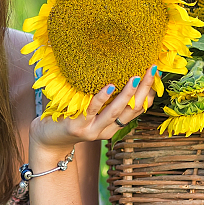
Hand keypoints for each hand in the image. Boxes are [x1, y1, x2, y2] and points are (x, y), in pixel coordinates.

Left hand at [31, 66, 158, 151]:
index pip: (137, 109)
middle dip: (144, 89)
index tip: (156, 74)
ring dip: (127, 94)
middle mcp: (107, 130)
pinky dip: (101, 99)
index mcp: (113, 125)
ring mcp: (93, 130)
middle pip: (132, 109)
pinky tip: (109, 86)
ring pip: (115, 112)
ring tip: (136, 78)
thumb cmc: (69, 117)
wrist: (47, 139)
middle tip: (152, 69)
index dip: (149, 93)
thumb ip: (103, 97)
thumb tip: (113, 65)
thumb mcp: (91, 108)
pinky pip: (91, 110)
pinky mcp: (78, 127)